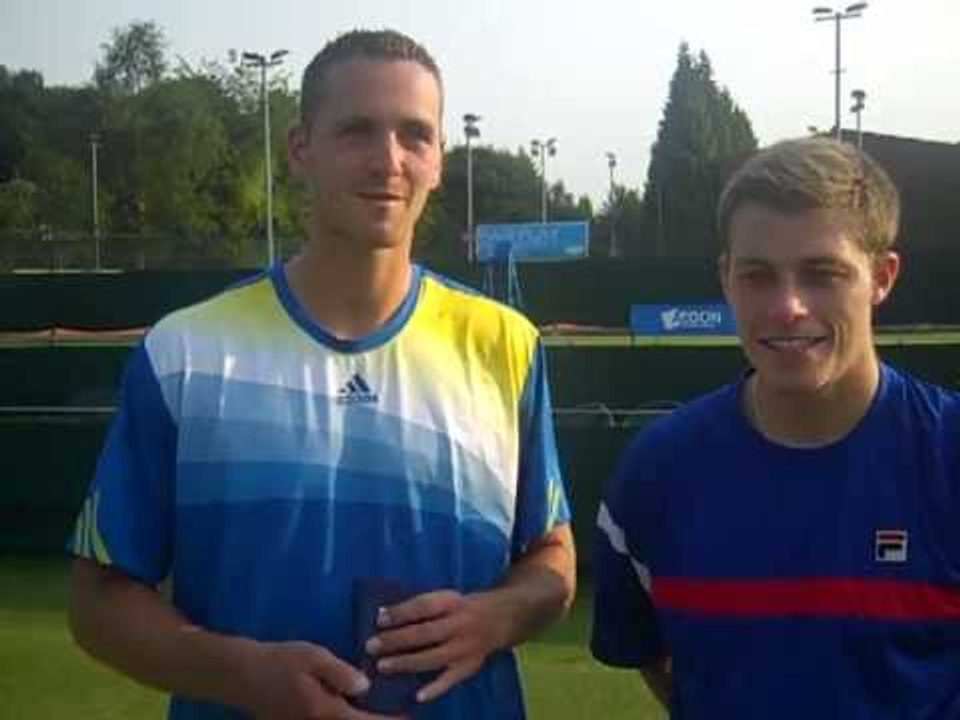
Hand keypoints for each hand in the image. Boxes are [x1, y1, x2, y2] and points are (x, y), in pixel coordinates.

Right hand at [241, 640, 404, 719]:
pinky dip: (345, 718)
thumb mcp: (312, 657)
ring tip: (381, 711)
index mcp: (325, 711)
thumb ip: (341, 674)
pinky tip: (354, 707)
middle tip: (399, 714)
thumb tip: (367, 688)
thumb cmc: (279, 661)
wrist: (241, 675)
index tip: (409, 717)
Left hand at [365, 590, 507, 703]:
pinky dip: (435, 689)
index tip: (379, 619)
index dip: (401, 613)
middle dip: (396, 640)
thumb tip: (384, 615)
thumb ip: (420, 606)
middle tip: (371, 646)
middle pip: (425, 633)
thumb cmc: (462, 607)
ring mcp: (465, 647)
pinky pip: (451, 680)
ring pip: (433, 658)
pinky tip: (417, 696)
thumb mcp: (446, 597)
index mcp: (452, 602)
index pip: (424, 606)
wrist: (501, 618)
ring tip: (382, 666)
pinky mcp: (470, 666)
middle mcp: (460, 624)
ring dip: (406, 663)